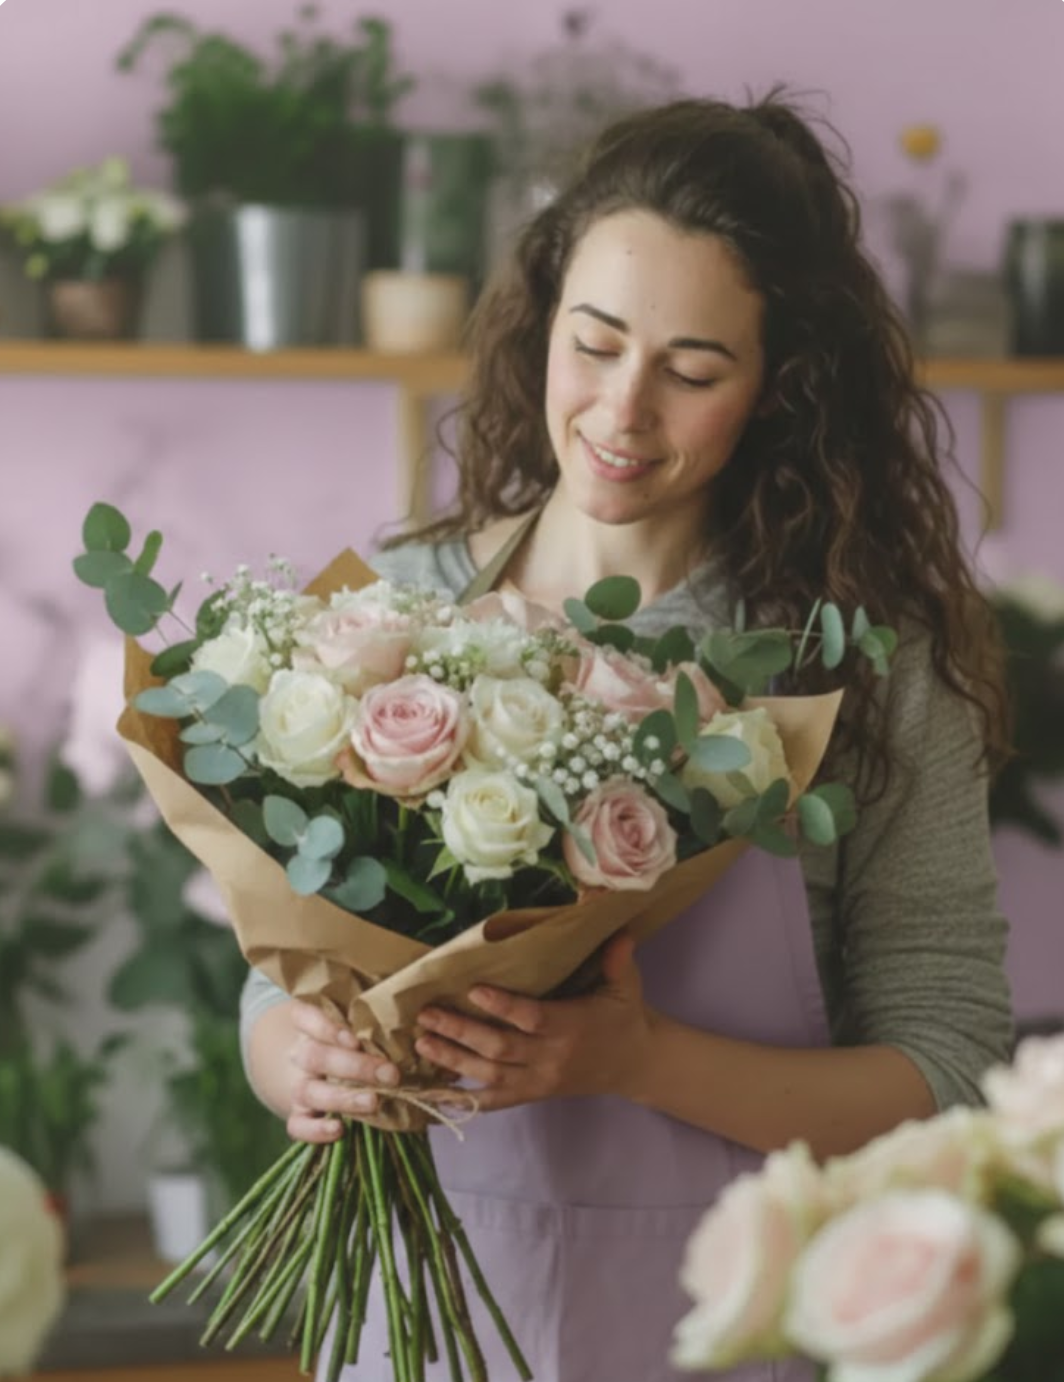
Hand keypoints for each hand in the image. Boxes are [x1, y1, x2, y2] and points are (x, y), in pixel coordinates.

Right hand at [286, 1000, 400, 1143]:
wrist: (315, 1071)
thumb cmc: (348, 1043)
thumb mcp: (354, 1027)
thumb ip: (374, 1027)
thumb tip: (420, 1032)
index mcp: (310, 1025)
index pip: (305, 1017)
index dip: (327, 1027)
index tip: (356, 1039)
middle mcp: (300, 1054)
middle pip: (316, 1056)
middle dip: (355, 1066)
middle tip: (390, 1074)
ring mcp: (297, 1086)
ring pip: (308, 1091)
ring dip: (342, 1097)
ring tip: (372, 1102)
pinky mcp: (297, 1115)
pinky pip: (298, 1125)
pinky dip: (316, 1130)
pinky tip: (339, 1130)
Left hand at [414, 932, 653, 1112]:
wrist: (635, 1064)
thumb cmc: (624, 1017)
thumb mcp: (627, 986)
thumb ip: (618, 960)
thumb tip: (620, 932)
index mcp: (572, 1026)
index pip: (532, 1018)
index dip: (503, 1006)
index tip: (473, 989)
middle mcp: (552, 1057)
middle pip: (500, 1048)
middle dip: (460, 1031)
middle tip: (427, 1014)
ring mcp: (540, 1080)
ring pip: (491, 1074)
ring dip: (454, 1059)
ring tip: (423, 1041)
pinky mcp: (534, 1094)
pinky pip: (497, 1102)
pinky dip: (467, 1100)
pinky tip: (437, 1091)